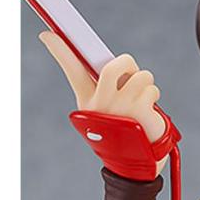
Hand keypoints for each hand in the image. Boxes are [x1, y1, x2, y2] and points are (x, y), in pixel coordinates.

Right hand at [38, 32, 165, 145]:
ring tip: (142, 98)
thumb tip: (116, 65)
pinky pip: (150, 88)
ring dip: (145, 82)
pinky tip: (148, 112)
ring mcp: (120, 108)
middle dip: (127, 63)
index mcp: (88, 101)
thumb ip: (107, 90)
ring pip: (140, 75)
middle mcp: (101, 104)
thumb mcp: (108, 112)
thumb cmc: (122, 133)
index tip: (47, 34)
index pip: (72, 71)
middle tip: (131, 71)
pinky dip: (153, 95)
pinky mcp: (140, 113)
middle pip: (112, 66)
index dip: (59, 51)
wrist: (135, 165)